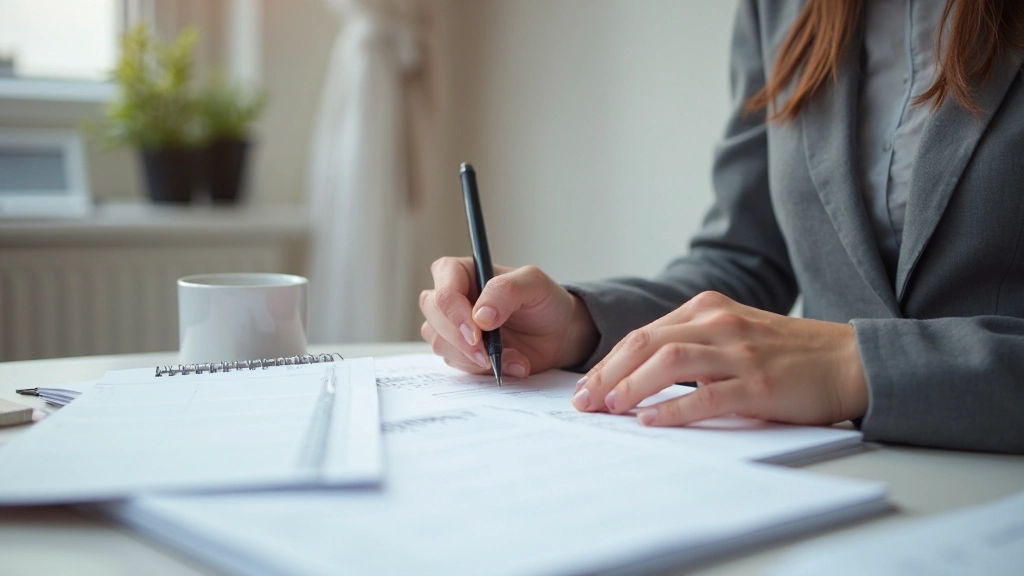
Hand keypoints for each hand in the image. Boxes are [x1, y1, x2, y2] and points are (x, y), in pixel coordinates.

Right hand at [419, 257, 598, 376]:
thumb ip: (507, 290)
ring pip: (439, 344)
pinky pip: (457, 365)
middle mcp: (452, 298)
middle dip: (459, 339)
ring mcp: (452, 327)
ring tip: (510, 356)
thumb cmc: (544, 301)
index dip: (454, 312)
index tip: (476, 332)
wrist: (558, 334)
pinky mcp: (460, 352)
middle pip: (433, 316)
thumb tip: (480, 315)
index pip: (443, 289)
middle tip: (487, 353)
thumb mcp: (534, 284)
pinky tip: (509, 363)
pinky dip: (483, 370)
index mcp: (462, 272)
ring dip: (473, 358)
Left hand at [571, 291, 867, 426]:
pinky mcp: (760, 383)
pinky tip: (651, 421)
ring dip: (631, 386)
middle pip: (646, 342)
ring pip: (669, 361)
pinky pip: (706, 394)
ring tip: (609, 408)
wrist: (849, 360)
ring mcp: (740, 351)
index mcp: (707, 308)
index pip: (644, 333)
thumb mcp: (733, 333)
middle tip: (584, 401)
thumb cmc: (787, 353)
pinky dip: (673, 409)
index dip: (609, 361)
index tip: (587, 385)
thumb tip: (639, 377)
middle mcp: (719, 323)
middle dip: (608, 373)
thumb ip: (692, 344)